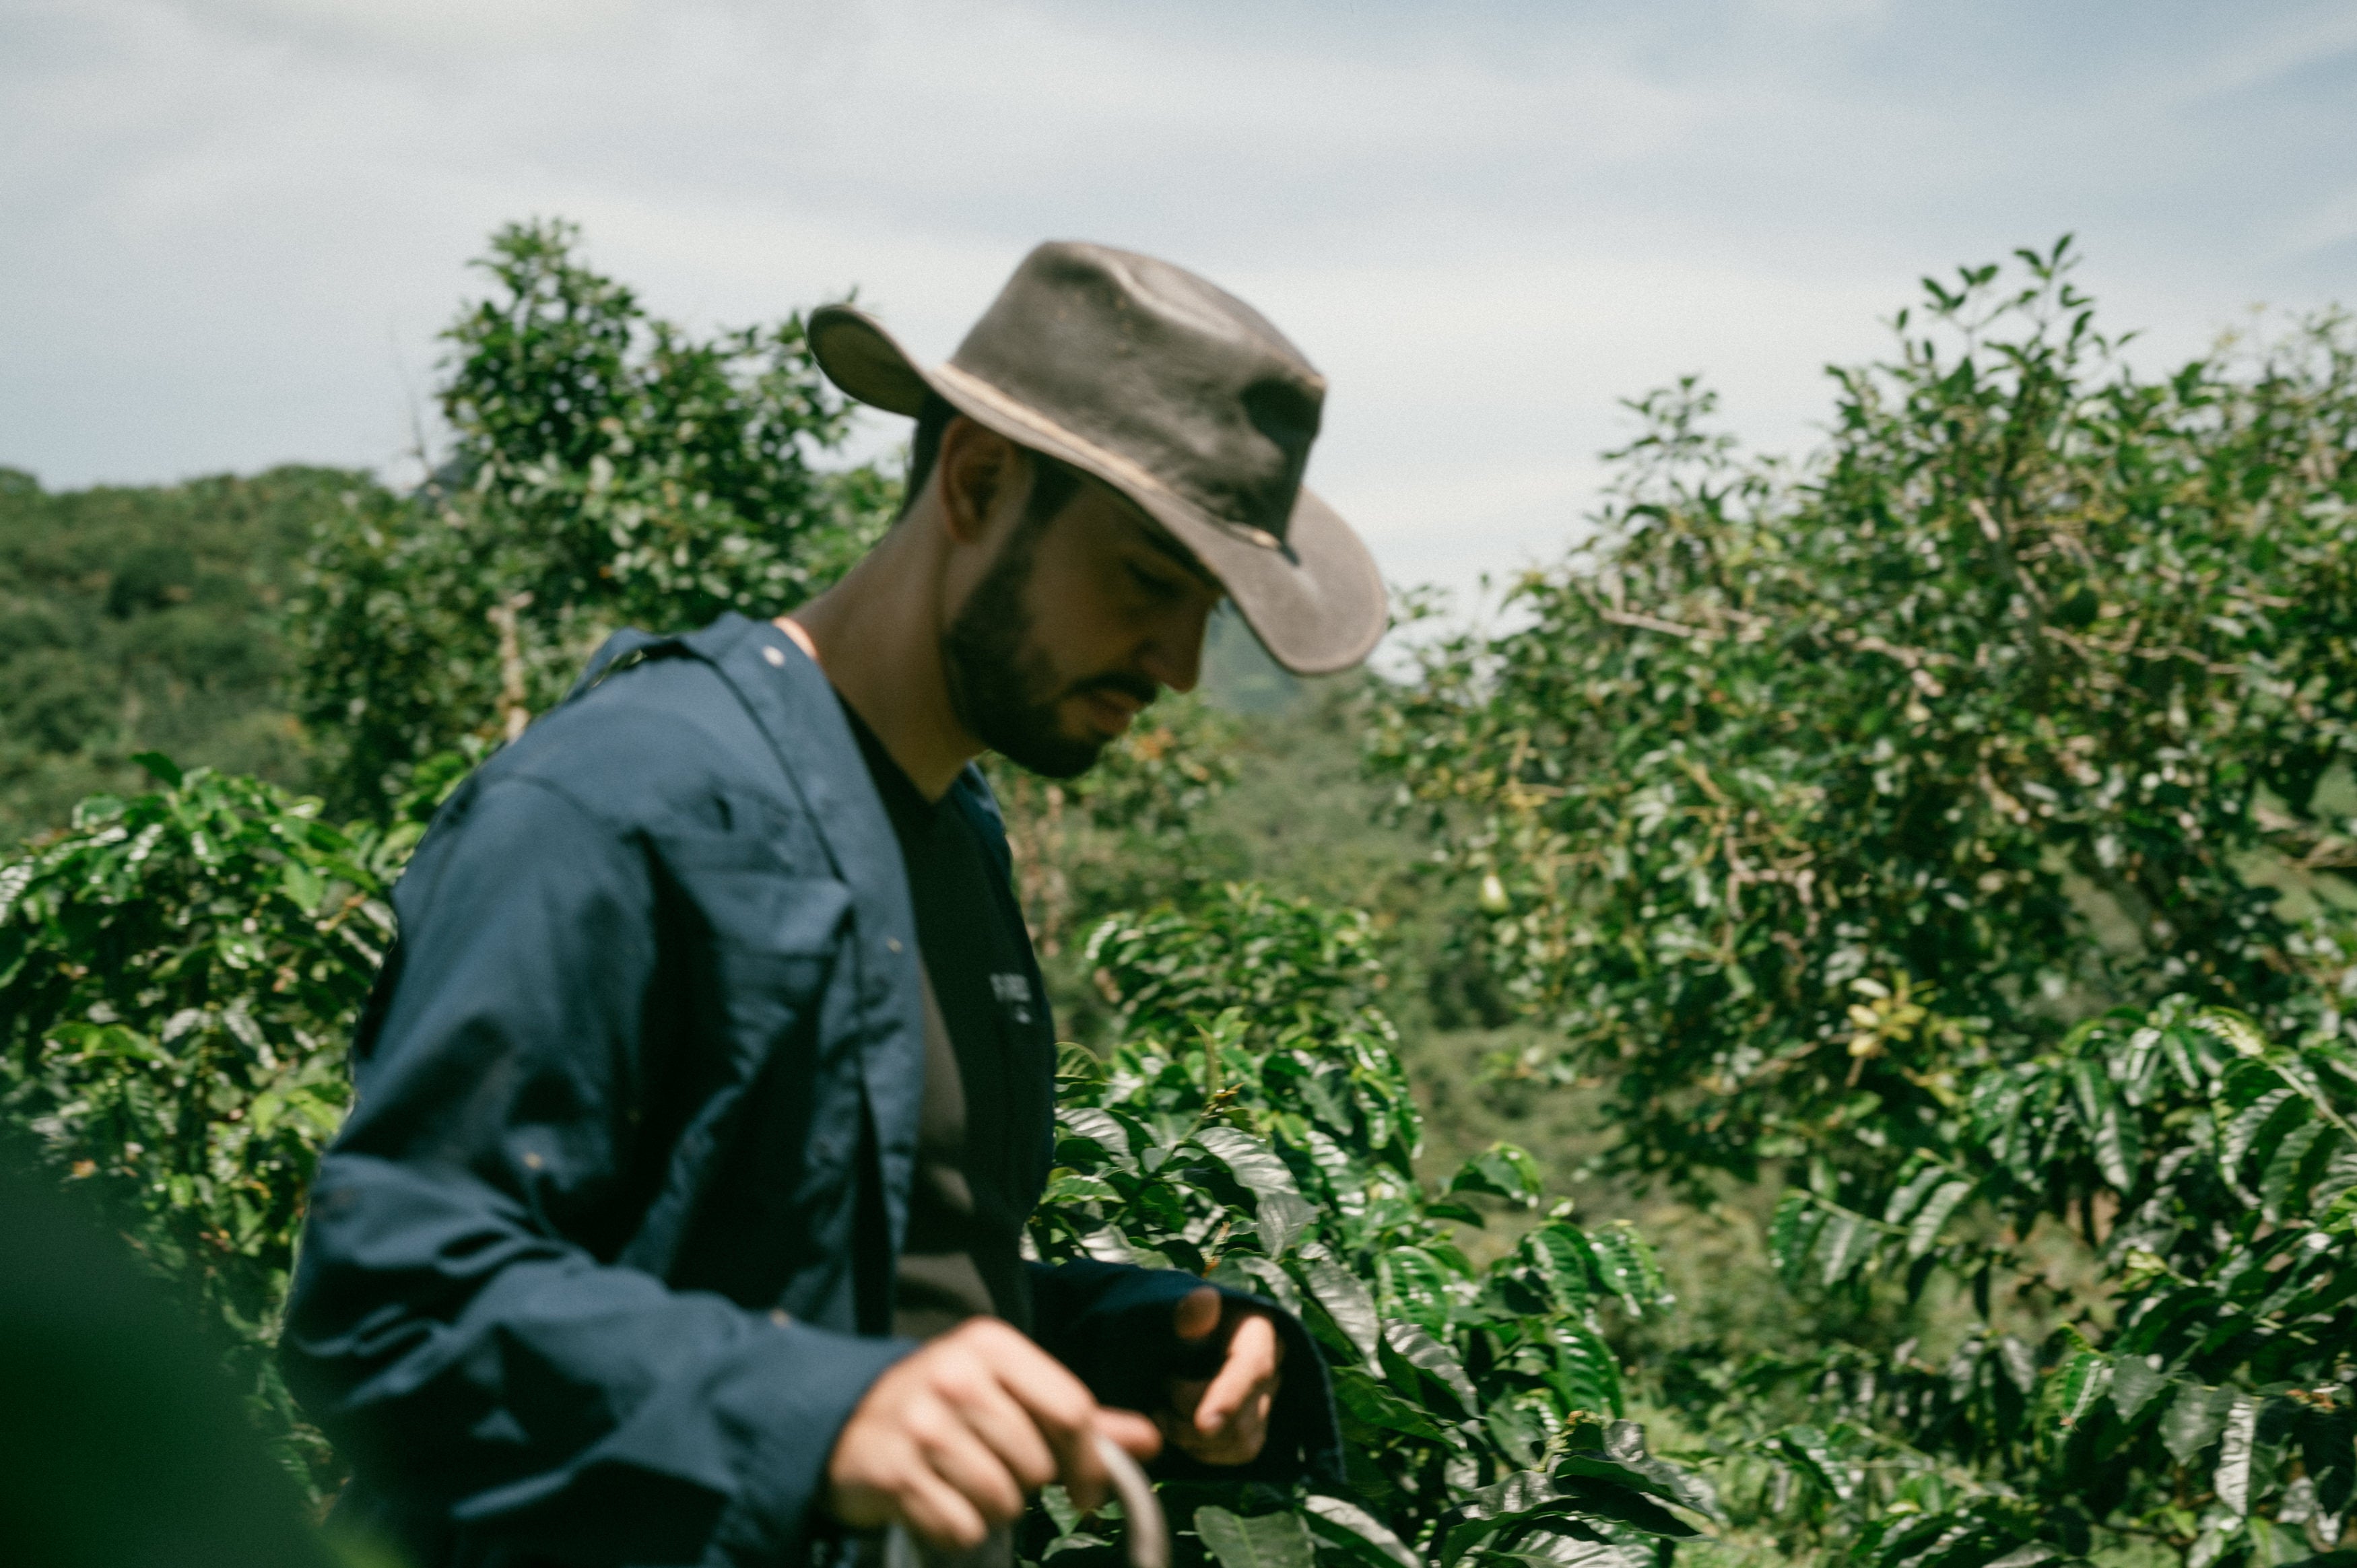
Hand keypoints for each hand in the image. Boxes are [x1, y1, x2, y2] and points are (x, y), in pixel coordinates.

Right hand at [827, 1317, 1160, 1550]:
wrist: (844, 1420)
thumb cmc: (947, 1407)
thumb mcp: (1010, 1393)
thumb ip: (1079, 1419)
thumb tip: (1152, 1439)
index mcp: (991, 1345)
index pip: (1072, 1410)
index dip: (1089, 1462)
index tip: (1087, 1492)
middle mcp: (955, 1376)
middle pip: (1037, 1464)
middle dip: (1026, 1482)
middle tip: (995, 1470)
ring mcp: (920, 1425)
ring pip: (1002, 1501)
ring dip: (992, 1508)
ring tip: (964, 1483)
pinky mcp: (893, 1474)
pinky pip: (961, 1528)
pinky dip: (956, 1528)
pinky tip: (935, 1500)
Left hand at [1157, 1286, 1283, 1465]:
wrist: (1181, 1337)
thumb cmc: (1179, 1321)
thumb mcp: (1182, 1310)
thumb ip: (1191, 1311)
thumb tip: (1204, 1301)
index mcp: (1259, 1331)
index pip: (1254, 1368)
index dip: (1230, 1398)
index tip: (1203, 1424)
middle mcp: (1273, 1367)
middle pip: (1245, 1414)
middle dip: (1192, 1418)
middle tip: (1158, 1400)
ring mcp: (1268, 1401)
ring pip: (1243, 1441)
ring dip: (1194, 1440)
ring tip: (1162, 1415)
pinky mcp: (1257, 1426)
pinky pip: (1239, 1454)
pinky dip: (1205, 1452)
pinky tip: (1178, 1433)